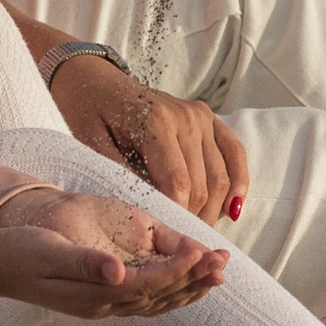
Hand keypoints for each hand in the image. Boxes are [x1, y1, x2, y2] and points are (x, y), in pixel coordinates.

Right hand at [0, 187, 228, 317]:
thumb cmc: (19, 253)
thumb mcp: (50, 252)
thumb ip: (85, 263)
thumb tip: (118, 273)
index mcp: (93, 294)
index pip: (148, 285)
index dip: (178, 272)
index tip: (204, 254)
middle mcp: (102, 306)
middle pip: (159, 298)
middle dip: (194, 281)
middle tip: (225, 263)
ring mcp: (101, 307)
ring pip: (155, 303)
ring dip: (187, 289)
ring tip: (216, 275)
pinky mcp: (98, 300)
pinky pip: (144, 301)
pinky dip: (169, 293)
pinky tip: (182, 284)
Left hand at [51, 53, 247, 224]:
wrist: (93, 77)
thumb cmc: (86, 111)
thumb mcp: (89, 143)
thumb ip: (117, 175)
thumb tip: (144, 213)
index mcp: (155, 122)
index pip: (178, 184)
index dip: (177, 218)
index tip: (168, 243)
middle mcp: (185, 117)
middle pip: (202, 184)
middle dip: (195, 220)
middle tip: (182, 249)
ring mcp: (201, 115)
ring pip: (221, 175)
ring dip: (214, 209)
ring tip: (200, 235)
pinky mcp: (208, 117)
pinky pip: (234, 153)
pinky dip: (239, 182)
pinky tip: (233, 209)